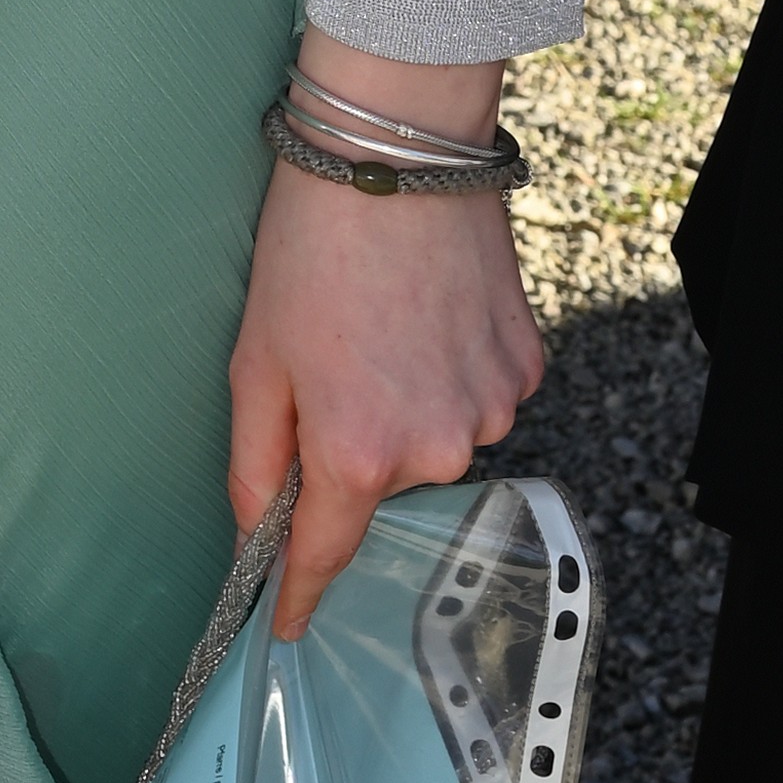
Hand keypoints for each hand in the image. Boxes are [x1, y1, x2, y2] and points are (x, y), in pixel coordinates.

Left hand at [226, 40, 545, 633]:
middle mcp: (435, 448)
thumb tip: (255, 533)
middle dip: (350, 443)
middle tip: (330, 359)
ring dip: (403, 405)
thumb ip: (255, 463)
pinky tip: (426, 315)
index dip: (298, 592)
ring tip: (379, 323)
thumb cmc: (312, 247)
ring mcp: (490, 410)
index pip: (325, 552)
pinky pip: (476, 398)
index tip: (285, 626)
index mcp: (357, 452)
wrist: (397, 156)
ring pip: (433, 440)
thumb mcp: (255, 359)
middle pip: (380, 483)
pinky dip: (448, 373)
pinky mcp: (527, 370)